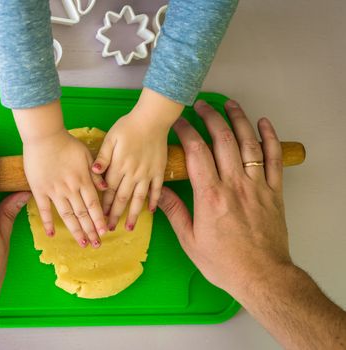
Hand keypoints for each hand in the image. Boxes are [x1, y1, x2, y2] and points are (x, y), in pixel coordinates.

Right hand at [14, 101, 106, 247]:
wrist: (43, 136)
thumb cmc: (66, 143)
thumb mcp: (87, 154)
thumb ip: (96, 172)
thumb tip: (106, 187)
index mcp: (83, 180)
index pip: (94, 205)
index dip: (99, 220)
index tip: (104, 232)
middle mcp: (70, 189)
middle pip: (82, 214)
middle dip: (90, 230)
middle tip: (96, 244)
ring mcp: (54, 191)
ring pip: (67, 216)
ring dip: (75, 231)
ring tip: (82, 243)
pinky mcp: (39, 190)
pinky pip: (44, 210)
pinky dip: (48, 223)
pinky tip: (52, 235)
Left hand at [93, 88, 182, 230]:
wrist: (153, 118)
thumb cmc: (128, 126)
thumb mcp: (110, 138)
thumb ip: (102, 157)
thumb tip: (93, 172)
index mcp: (119, 166)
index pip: (108, 190)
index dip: (103, 205)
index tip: (99, 217)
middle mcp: (133, 174)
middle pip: (122, 198)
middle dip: (115, 215)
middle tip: (109, 229)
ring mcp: (147, 174)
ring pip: (138, 198)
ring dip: (133, 214)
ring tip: (128, 227)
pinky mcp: (159, 171)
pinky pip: (156, 190)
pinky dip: (154, 201)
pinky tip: (151, 211)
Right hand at [157, 100, 291, 296]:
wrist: (262, 277)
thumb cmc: (224, 263)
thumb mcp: (190, 241)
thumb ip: (175, 212)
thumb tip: (159, 193)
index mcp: (210, 196)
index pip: (196, 152)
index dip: (186, 131)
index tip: (178, 121)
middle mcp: (234, 185)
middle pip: (222, 140)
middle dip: (210, 117)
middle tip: (200, 105)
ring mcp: (257, 186)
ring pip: (248, 143)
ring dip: (238, 120)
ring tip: (229, 104)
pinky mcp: (274, 192)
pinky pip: (274, 159)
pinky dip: (270, 139)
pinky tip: (264, 124)